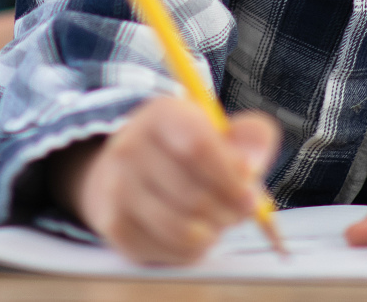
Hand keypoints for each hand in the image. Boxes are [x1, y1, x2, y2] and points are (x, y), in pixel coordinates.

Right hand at [51, 96, 280, 265]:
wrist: (126, 171)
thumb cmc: (184, 151)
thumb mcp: (218, 130)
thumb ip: (250, 138)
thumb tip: (252, 166)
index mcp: (161, 115)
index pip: (199, 147)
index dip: (231, 177)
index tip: (251, 194)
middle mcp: (130, 147)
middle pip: (193, 195)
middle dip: (228, 212)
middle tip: (239, 213)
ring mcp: (117, 187)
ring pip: (181, 229)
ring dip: (212, 233)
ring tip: (218, 223)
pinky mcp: (114, 224)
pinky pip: (167, 251)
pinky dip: (191, 250)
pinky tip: (194, 234)